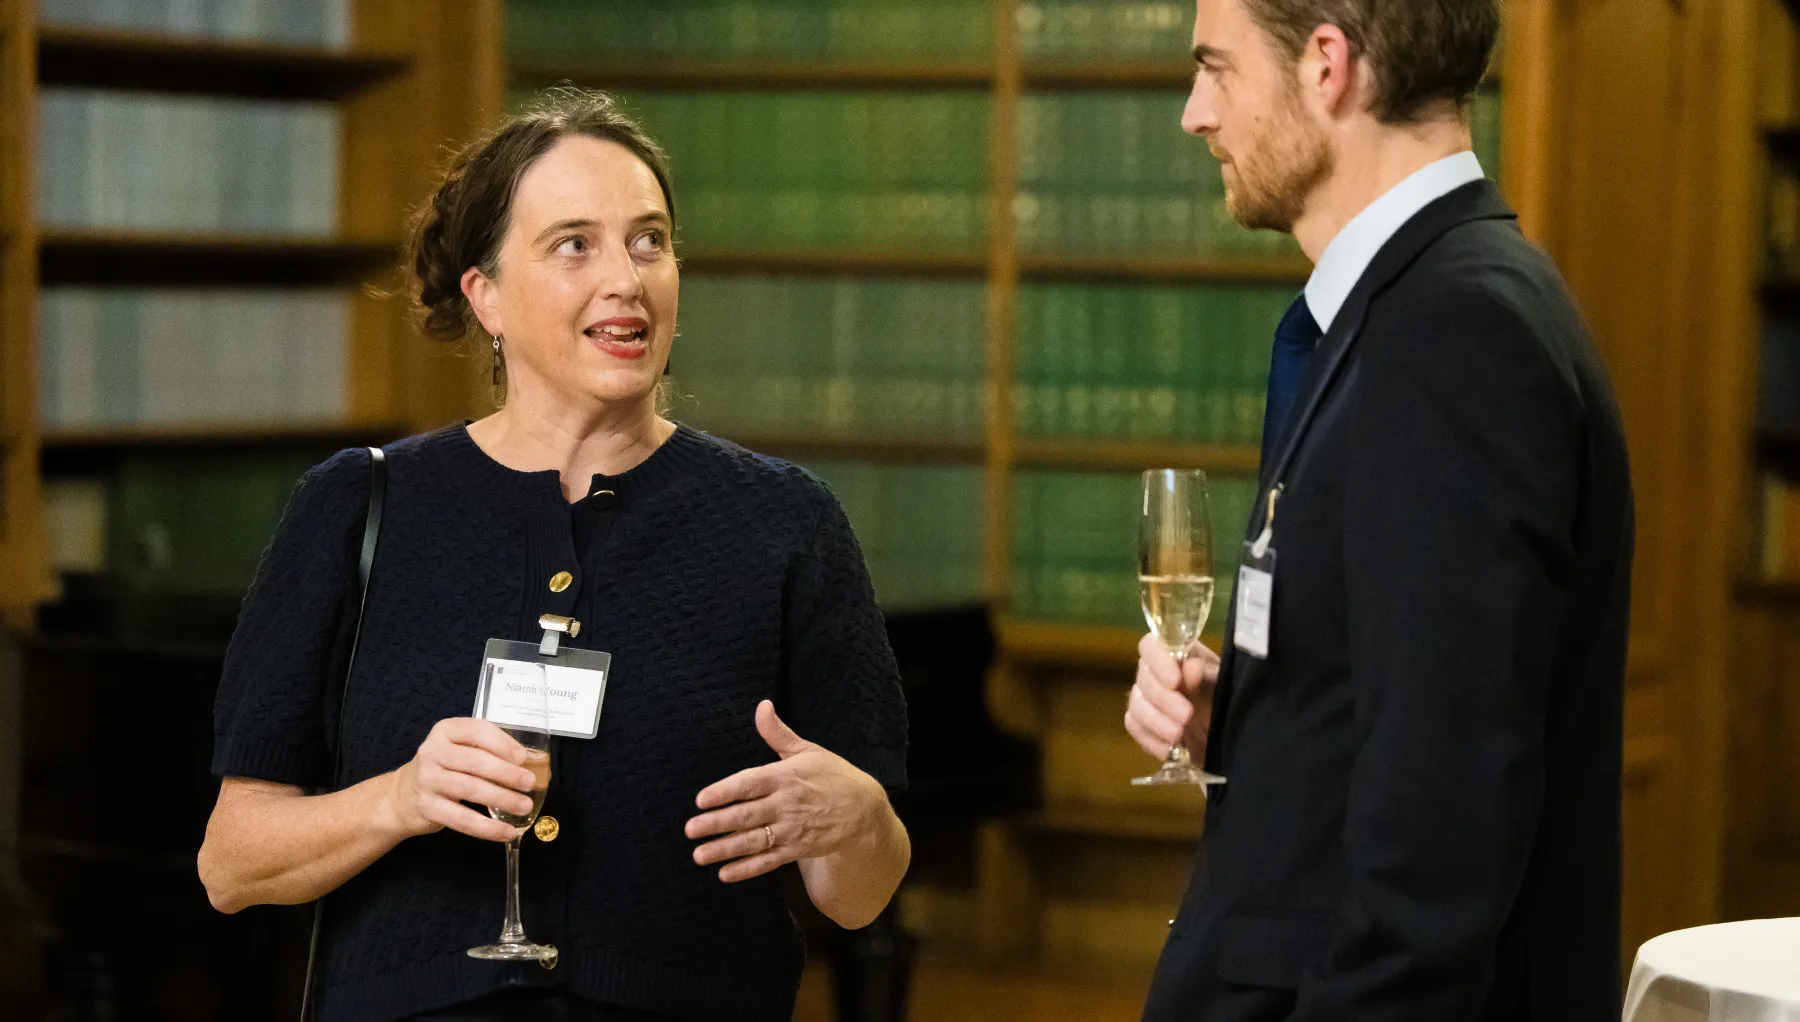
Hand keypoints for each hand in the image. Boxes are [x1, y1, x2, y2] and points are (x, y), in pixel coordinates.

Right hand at [381, 718, 536, 842]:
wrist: (401, 796)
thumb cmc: (443, 768)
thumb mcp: (458, 748)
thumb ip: (487, 750)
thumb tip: (531, 764)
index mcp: (445, 731)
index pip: (477, 731)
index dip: (503, 744)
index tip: (523, 757)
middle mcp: (433, 752)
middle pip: (476, 761)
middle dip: (507, 773)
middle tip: (530, 783)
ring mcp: (427, 780)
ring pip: (470, 789)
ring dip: (502, 799)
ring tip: (524, 806)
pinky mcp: (427, 807)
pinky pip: (461, 819)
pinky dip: (487, 827)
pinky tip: (506, 831)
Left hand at [686, 701, 888, 882]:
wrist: (864, 809)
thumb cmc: (833, 776)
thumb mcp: (808, 750)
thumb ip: (778, 733)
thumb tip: (762, 706)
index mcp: (785, 776)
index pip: (750, 783)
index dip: (725, 791)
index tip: (701, 800)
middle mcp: (786, 804)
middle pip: (746, 815)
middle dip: (716, 823)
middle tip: (690, 830)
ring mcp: (791, 829)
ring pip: (754, 841)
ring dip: (725, 849)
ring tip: (699, 856)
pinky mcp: (797, 849)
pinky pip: (769, 861)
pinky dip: (747, 869)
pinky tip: (725, 873)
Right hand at [1124, 633, 1218, 761]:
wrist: (1228, 732)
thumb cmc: (1225, 698)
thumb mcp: (1221, 686)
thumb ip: (1205, 676)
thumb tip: (1190, 667)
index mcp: (1175, 653)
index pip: (1150, 645)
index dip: (1157, 661)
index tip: (1174, 680)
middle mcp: (1154, 672)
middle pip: (1143, 678)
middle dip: (1164, 699)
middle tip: (1187, 715)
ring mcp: (1144, 698)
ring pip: (1136, 705)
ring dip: (1156, 721)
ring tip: (1179, 735)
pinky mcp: (1141, 723)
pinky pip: (1135, 727)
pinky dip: (1151, 739)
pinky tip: (1169, 748)